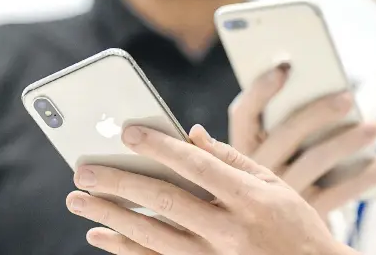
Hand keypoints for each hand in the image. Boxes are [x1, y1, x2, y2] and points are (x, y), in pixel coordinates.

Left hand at [66, 125, 355, 254]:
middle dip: (120, 182)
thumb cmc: (296, 226)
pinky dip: (124, 249)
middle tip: (83, 169)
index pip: (196, 166)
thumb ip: (232, 159)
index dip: (160, 147)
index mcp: (250, 199)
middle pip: (165, 201)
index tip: (127, 133)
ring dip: (111, 215)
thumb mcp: (275, 186)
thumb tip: (193, 134)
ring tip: (79, 200)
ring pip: (151, 235)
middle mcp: (229, 231)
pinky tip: (100, 235)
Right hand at [229, 65, 375, 217]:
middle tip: (347, 97)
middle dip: (318, 111)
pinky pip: (341, 191)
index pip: (243, 113)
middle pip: (287, 132)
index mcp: (239, 150)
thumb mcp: (263, 154)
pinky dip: (368, 175)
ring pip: (316, 159)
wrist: (273, 236)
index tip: (285, 66)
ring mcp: (280, 195)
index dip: (261, 88)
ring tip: (374, 127)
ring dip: (349, 141)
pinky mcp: (307, 214)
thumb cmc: (273, 181)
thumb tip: (308, 84)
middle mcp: (256, 171)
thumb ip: (274, 126)